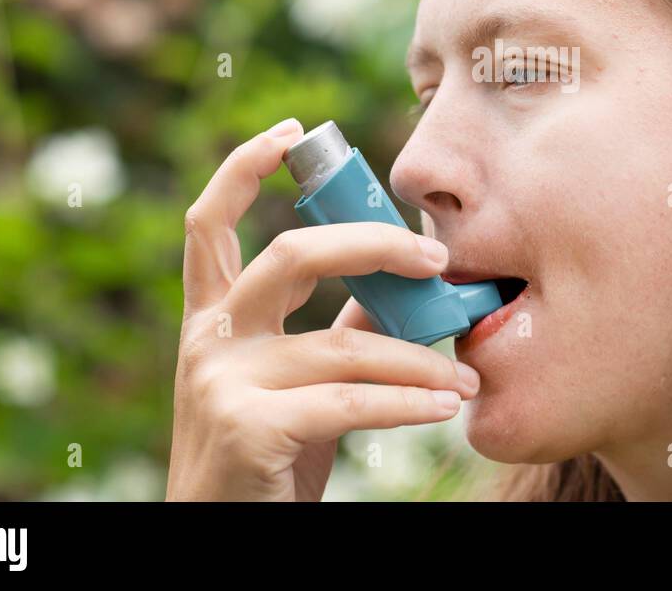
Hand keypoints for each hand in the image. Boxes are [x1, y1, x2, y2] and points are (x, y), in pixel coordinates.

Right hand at [165, 118, 479, 500]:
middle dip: (371, 244)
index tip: (292, 131)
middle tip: (437, 258)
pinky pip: (349, 401)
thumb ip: (332, 328)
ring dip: (417, 358)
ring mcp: (219, 382)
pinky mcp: (247, 428)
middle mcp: (207, 339)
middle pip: (289, 255)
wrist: (220, 540)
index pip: (208, 223)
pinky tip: (443, 406)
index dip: (242, 167)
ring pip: (340, 344)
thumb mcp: (291, 382)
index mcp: (211, 317)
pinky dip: (406, 403)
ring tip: (464, 375)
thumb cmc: (267, 455)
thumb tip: (399, 284)